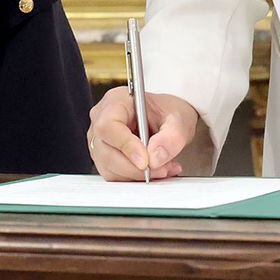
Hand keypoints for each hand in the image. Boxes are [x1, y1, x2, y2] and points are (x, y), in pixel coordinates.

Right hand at [86, 86, 204, 181]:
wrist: (168, 120)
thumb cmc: (168, 113)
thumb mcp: (179, 119)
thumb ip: (171, 137)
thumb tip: (155, 158)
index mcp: (116, 101)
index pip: (108, 125)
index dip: (125, 146)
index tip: (145, 161)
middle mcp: (101, 119)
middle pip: (105, 151)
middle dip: (135, 167)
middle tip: (161, 168)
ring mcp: (100, 140)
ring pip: (109, 167)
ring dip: (137, 175)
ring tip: (163, 168)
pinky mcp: (104, 158)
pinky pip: (113, 175)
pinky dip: (135, 179)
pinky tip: (154, 171)